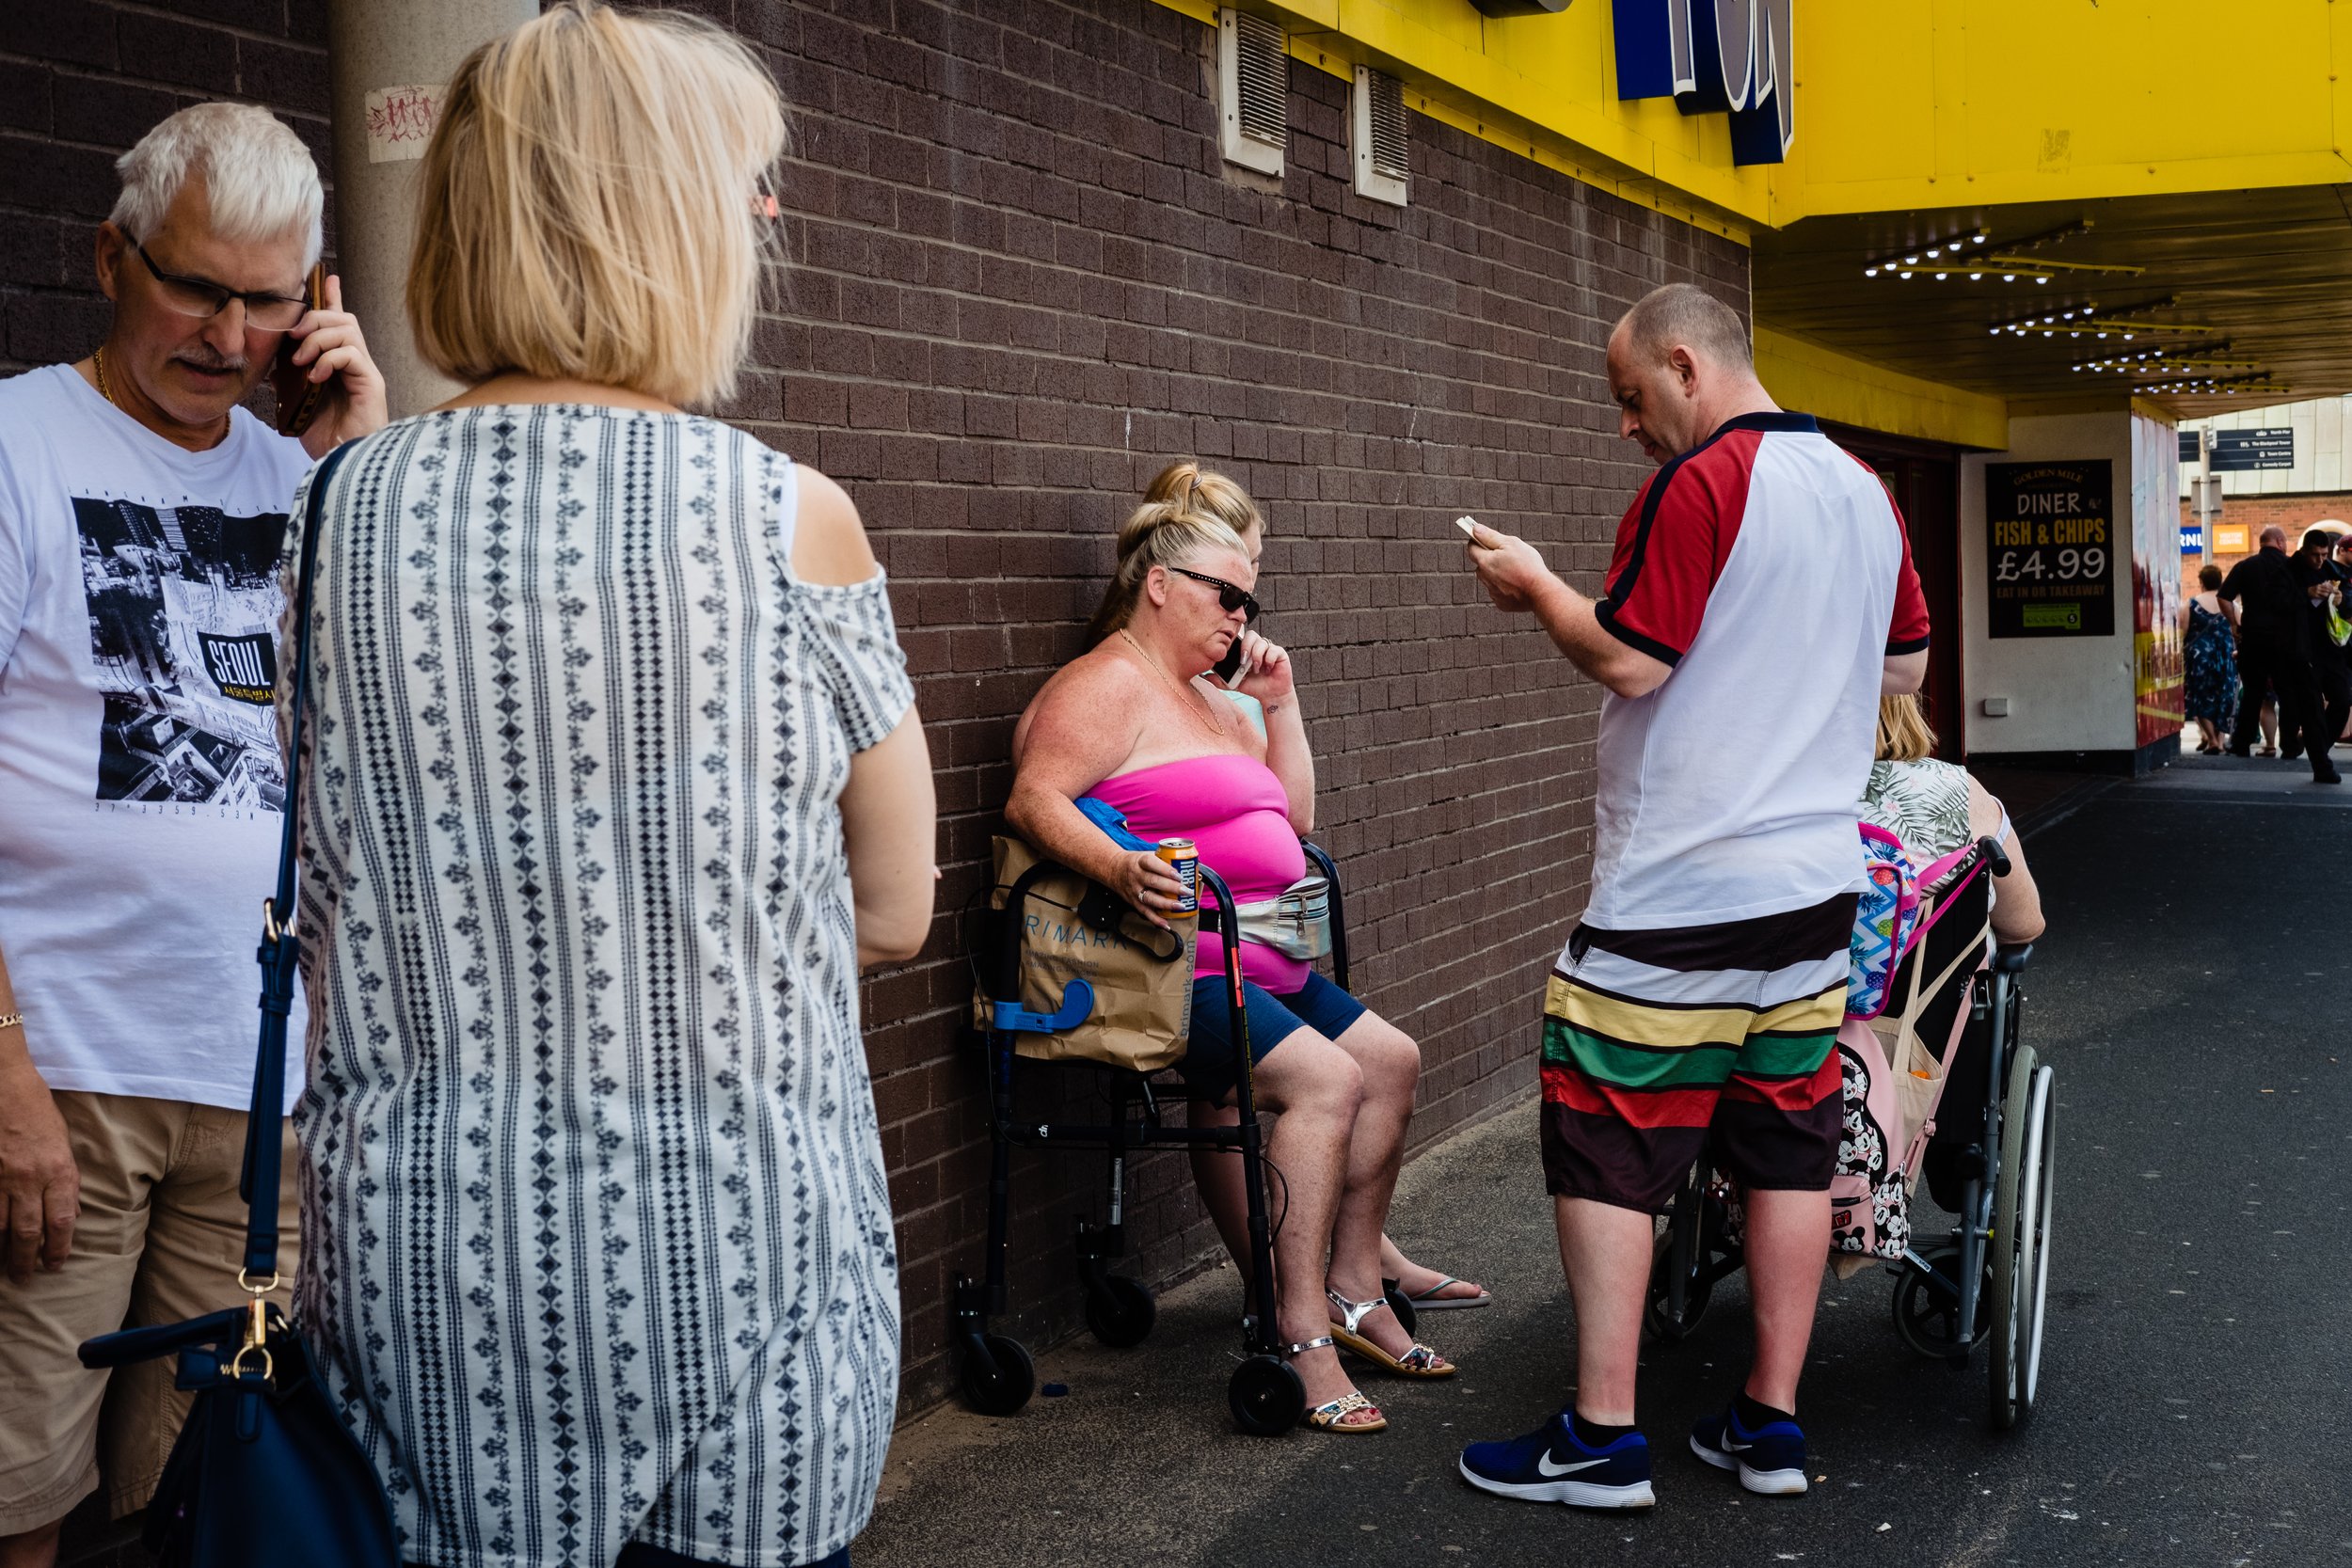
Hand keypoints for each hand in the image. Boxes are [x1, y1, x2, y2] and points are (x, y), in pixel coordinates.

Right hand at [0, 1051, 77, 1283]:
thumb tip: (69, 1214)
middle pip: (28, 1231)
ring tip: (4, 1269)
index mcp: (59, 1170)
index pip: (62, 1222)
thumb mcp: (63, 1143)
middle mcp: (30, 1179)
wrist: (5, 1085)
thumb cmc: (37, 1110)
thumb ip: (65, 1180)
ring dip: (1, 1252)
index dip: (58, 1249)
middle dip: (27, 1260)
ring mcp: (1, 1178)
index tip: (55, 1265)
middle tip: (27, 1278)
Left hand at [288, 274, 388, 457]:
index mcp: (340, 364)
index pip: (339, 322)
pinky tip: (316, 376)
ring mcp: (366, 372)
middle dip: (314, 320)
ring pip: (347, 329)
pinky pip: (351, 352)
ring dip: (317, 338)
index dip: (332, 297)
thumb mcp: (296, 398)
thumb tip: (273, 356)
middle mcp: (357, 364)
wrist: (339, 462)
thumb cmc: (322, 437)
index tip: (326, 277)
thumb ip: (288, 375)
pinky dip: (328, 358)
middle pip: (343, 318)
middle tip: (293, 338)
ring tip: (301, 361)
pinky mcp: (371, 384)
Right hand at [1110, 848, 1188, 931]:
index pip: (1152, 863)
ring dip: (1166, 904)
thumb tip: (1189, 865)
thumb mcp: (1147, 855)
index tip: (1179, 875)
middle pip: (1153, 882)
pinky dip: (1156, 920)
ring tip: (1181, 906)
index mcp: (1141, 861)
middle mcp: (1136, 876)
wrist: (1114, 869)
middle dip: (1172, 887)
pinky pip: (1145, 912)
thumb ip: (1164, 859)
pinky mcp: (1134, 902)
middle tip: (1187, 891)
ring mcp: (1134, 890)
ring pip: (1150, 898)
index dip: (1165, 869)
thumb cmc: (1137, 862)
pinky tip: (1166, 925)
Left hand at [1227, 630, 1295, 706]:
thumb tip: (1204, 676)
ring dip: (1256, 656)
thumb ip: (1220, 680)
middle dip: (1246, 646)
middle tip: (1242, 660)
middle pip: (1251, 634)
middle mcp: (1258, 647)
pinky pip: (1273, 650)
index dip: (1236, 639)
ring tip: (1255, 669)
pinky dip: (1268, 660)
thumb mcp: (1234, 684)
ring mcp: (1270, 649)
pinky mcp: (1280, 654)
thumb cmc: (1254, 687)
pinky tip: (1267, 670)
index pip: (1241, 637)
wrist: (1270, 696)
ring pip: (1262, 642)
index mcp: (1247, 650)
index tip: (1232, 649)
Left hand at [1463, 521, 1551, 613]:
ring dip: (1498, 573)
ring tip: (1516, 570)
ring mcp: (1493, 592)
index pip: (1472, 548)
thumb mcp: (1510, 543)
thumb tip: (1476, 529)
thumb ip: (1490, 536)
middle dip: (1490, 558)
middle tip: (1508, 554)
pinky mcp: (1501, 603)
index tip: (1485, 538)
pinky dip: (1506, 586)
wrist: (1540, 592)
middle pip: (1481, 564)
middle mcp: (1484, 578)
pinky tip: (1519, 583)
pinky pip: (1500, 591)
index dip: (1478, 541)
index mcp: (1484, 562)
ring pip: (1491, 578)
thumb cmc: (1527, 566)